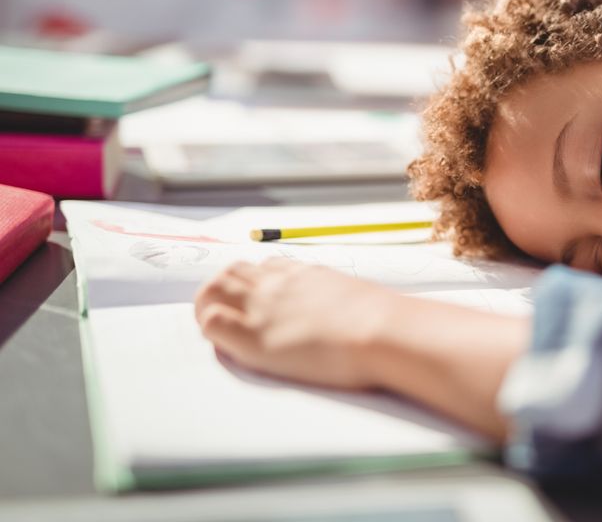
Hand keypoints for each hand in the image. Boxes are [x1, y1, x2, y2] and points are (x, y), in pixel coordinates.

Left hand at [194, 257, 399, 389]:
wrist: (381, 331)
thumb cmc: (384, 321)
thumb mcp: (361, 298)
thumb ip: (342, 301)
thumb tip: (353, 313)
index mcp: (306, 274)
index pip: (267, 266)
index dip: (257, 282)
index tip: (261, 299)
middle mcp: (279, 283)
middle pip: (233, 271)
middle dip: (225, 289)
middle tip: (231, 313)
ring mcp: (263, 307)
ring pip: (214, 289)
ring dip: (210, 304)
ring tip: (218, 327)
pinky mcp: (253, 336)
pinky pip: (212, 321)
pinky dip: (210, 328)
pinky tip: (225, 343)